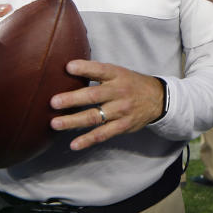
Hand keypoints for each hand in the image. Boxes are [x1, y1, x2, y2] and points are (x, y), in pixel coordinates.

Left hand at [49, 61, 165, 150]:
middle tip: (53, 102)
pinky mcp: (123, 126)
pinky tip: (74, 144)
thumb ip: (98, 72)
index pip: (100, 70)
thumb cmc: (131, 83)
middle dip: (72, 99)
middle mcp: (119, 92)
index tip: (68, 67)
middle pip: (93, 96)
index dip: (84, 68)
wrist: (158, 99)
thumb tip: (68, 69)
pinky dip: (88, 140)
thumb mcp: (119, 72)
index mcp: (117, 75)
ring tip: (55, 123)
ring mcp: (121, 110)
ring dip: (73, 121)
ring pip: (94, 117)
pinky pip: (103, 134)